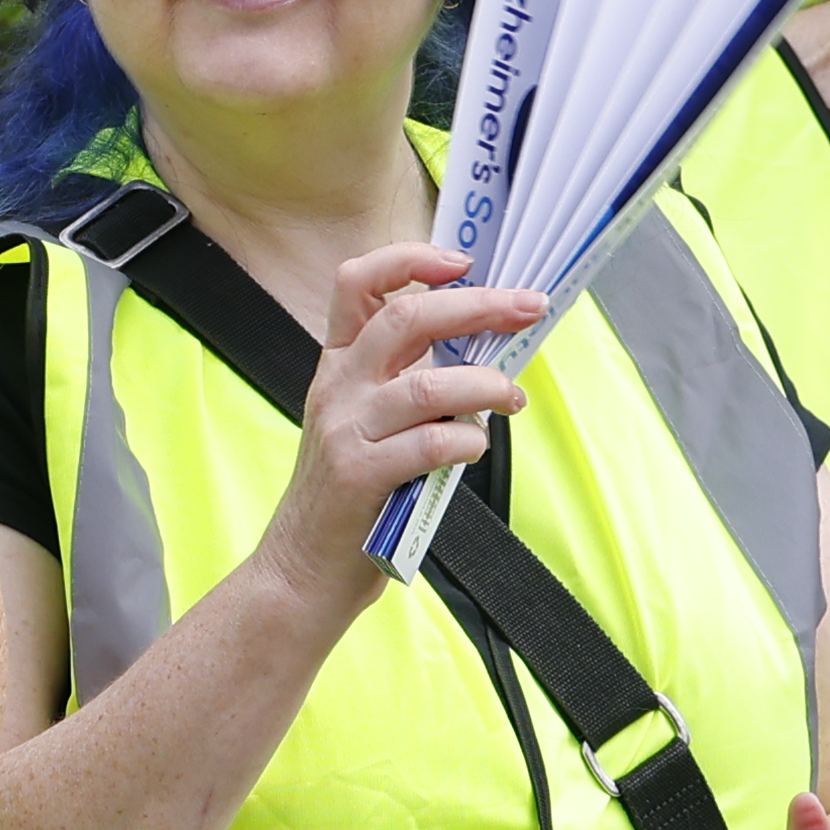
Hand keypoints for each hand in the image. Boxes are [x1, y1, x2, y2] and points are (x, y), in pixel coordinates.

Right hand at [267, 237, 542, 580]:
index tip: (462, 261)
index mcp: (339, 364)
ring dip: (484, 385)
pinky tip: (474, 448)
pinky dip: (465, 441)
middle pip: (407, 317)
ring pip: (427, 384)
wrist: (302, 569)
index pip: (359, 283)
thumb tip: (486, 348)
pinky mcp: (359, 476)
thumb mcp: (367, 421)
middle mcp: (338, 386)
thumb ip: (410, 381)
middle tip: (527, 307)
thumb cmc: (350, 495)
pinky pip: (428, 444)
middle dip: (478, 305)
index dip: (411, 259)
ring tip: (511, 397)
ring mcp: (345, 430)